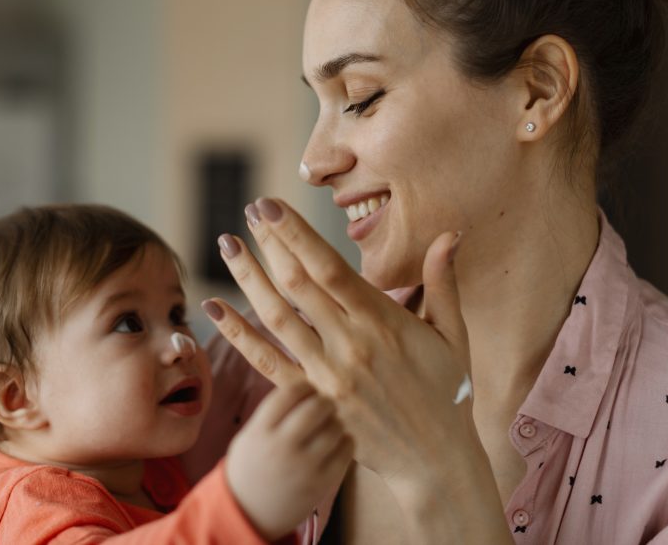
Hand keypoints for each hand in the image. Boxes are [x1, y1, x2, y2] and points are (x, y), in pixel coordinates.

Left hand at [206, 197, 482, 499]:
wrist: (434, 462)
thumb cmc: (447, 393)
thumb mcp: (453, 335)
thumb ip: (443, 282)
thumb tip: (449, 234)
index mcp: (383, 322)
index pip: (329, 267)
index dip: (296, 234)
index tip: (270, 206)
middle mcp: (349, 345)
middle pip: (297, 283)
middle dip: (270, 243)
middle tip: (248, 211)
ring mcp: (326, 375)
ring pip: (276, 317)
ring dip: (247, 278)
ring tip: (227, 245)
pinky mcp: (311, 400)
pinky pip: (266, 362)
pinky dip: (237, 334)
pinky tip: (214, 308)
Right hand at [225, 380, 352, 540]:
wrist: (249, 513)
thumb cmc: (253, 465)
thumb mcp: (251, 434)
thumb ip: (275, 412)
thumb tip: (309, 384)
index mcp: (260, 431)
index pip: (290, 392)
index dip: (305, 386)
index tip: (309, 390)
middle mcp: (281, 447)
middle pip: (317, 407)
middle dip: (324, 401)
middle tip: (325, 405)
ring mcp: (303, 467)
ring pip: (335, 428)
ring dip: (336, 421)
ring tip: (330, 425)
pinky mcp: (321, 484)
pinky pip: (346, 450)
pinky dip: (345, 440)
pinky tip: (337, 442)